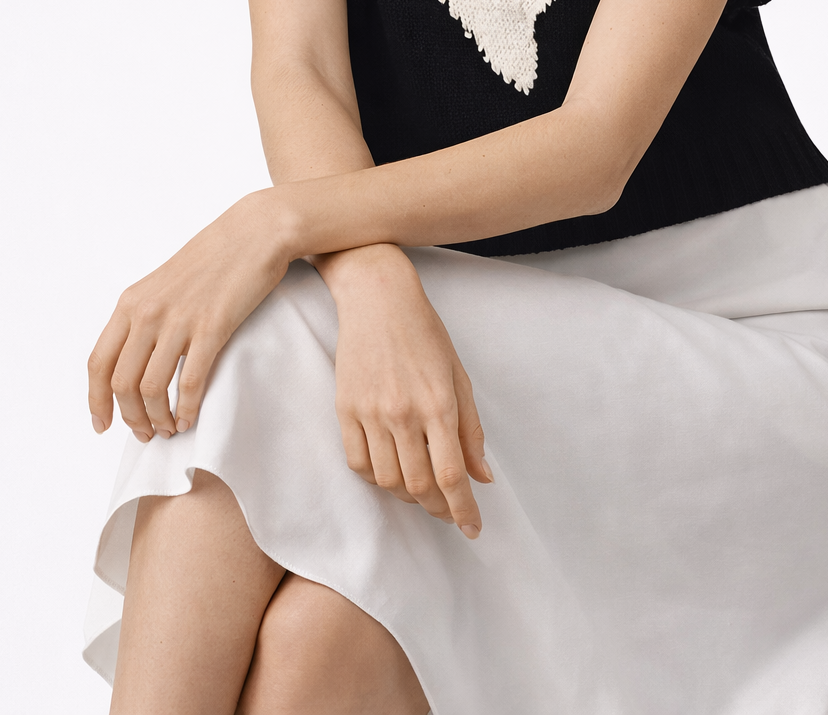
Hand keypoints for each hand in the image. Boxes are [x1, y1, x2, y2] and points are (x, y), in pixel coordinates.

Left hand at [87, 191, 291, 441]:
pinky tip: (190, 417)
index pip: (99, 362)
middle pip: (122, 383)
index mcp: (131, 302)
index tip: (103, 424)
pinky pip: (189, 381)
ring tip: (169, 429)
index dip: (96, 400)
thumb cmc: (215, 256)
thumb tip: (136, 359)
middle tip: (145, 433)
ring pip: (151, 389)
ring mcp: (179, 319)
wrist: (255, 231)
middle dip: (131, 418)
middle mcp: (147, 312)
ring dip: (157, 419)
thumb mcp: (164, 283)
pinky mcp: (212, 326)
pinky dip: (186, 408)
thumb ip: (145, 316)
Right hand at [321, 245, 492, 537]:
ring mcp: (370, 412)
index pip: (451, 475)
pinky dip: (376, 477)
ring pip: (387, 481)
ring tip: (422, 491)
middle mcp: (404, 413)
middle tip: (449, 513)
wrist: (377, 298)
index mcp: (438, 404)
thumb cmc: (425, 333)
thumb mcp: (459, 376)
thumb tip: (482, 476)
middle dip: (439, 508)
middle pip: (420, 485)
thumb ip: (471, 429)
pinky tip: (390, 471)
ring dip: (408, 496)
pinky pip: (358, 463)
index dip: (463, 509)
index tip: (472, 528)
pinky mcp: (345, 408)